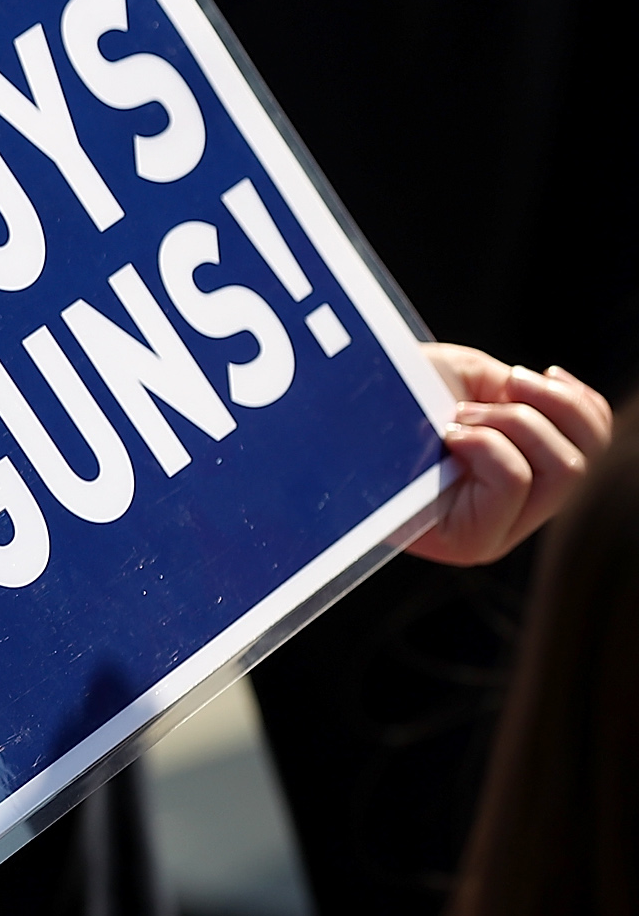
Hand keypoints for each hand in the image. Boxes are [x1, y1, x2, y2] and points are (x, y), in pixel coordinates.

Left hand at [407, 344, 613, 564]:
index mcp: (516, 473)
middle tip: (483, 393)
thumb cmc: (385, 396)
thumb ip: (521, 394)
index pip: (590, 447)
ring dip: (512, 423)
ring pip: (562, 469)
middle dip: (542, 408)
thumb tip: (564, 392)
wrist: (325, 415)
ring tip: (455, 417)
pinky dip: (486, 442)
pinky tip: (446, 436)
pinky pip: (515, 478)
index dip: (579, 405)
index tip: (537, 372)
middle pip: (583, 460)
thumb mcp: (467, 382)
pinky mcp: (472, 543)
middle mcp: (512, 512)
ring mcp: (495, 533)